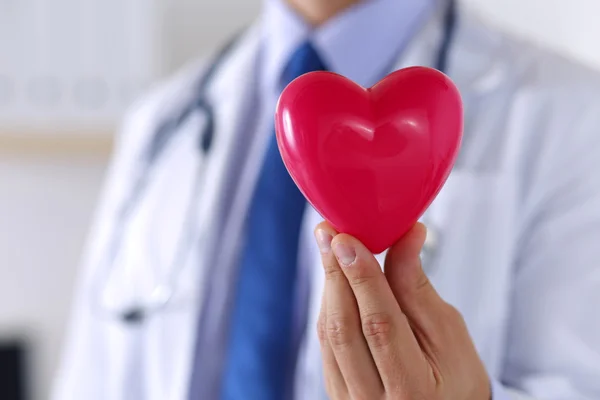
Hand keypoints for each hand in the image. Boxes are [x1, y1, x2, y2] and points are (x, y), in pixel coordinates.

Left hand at [314, 221, 490, 399]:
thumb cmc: (456, 378)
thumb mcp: (449, 332)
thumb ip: (418, 288)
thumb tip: (406, 236)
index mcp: (412, 388)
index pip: (380, 324)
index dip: (362, 277)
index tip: (347, 239)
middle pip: (344, 327)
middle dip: (335, 273)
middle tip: (329, 232)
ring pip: (329, 334)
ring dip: (329, 286)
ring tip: (330, 248)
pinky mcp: (336, 391)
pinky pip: (325, 344)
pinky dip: (329, 307)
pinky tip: (335, 281)